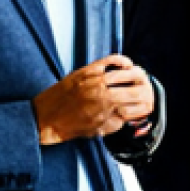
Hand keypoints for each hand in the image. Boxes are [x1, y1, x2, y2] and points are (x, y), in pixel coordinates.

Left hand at [33, 55, 150, 145]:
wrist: (43, 119)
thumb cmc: (69, 127)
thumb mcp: (99, 130)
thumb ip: (118, 121)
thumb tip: (131, 113)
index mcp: (108, 108)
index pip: (140, 104)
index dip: (146, 108)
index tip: (145, 108)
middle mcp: (104, 91)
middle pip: (139, 88)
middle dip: (146, 93)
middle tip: (145, 95)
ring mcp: (95, 78)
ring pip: (129, 72)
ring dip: (137, 78)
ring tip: (137, 82)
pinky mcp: (87, 70)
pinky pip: (112, 60)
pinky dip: (123, 61)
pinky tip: (127, 66)